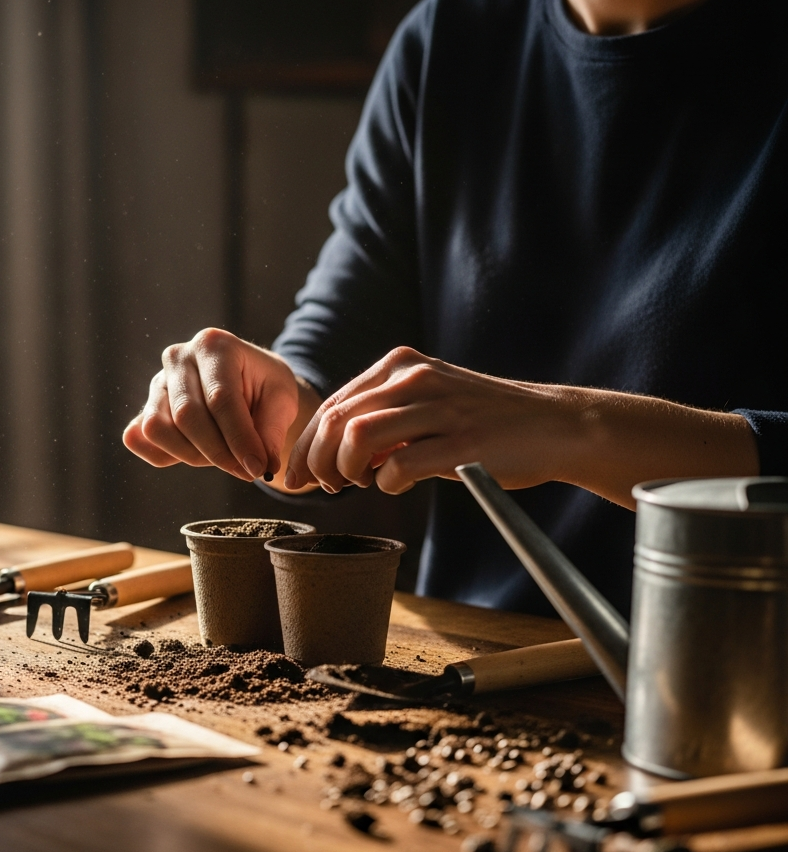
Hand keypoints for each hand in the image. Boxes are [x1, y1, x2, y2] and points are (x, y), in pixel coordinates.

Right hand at [123, 328, 305, 481]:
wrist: (245, 380)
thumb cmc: (264, 385)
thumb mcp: (282, 399)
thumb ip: (272, 431)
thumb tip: (262, 466)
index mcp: (215, 345)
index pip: (220, 398)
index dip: (239, 439)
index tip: (257, 468)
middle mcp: (179, 357)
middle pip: (187, 415)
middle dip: (218, 452)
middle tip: (247, 472)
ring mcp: (157, 381)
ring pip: (159, 428)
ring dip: (193, 455)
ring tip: (225, 458)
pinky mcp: (146, 405)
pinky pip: (141, 439)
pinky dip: (166, 455)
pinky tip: (197, 455)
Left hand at [283, 346, 758, 508]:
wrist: (553, 425)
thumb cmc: (484, 422)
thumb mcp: (427, 404)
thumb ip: (382, 418)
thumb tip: (330, 452)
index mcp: (401, 365)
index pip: (334, 403)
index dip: (307, 442)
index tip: (298, 472)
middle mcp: (416, 378)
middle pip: (337, 419)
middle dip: (317, 459)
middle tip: (322, 485)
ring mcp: (440, 407)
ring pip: (359, 436)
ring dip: (346, 468)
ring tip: (354, 484)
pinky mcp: (462, 441)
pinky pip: (401, 465)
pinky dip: (387, 481)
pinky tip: (394, 484)